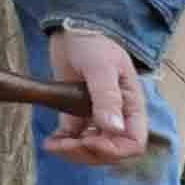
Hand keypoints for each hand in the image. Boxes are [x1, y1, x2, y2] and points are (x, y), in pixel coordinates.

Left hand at [45, 27, 149, 164]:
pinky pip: (74, 141)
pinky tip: (50, 141)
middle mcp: (118, 116)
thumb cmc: (94, 44)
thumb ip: (108, 98)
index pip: (133, 143)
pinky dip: (63, 145)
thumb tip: (113, 129)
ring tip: (54, 144)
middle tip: (64, 143)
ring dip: (73, 153)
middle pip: (111, 152)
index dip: (113, 150)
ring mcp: (97, 117)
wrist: (71, 31)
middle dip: (88, 153)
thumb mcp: (102, 68)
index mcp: (131, 106)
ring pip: (91, 150)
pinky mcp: (78, 116)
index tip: (88, 141)